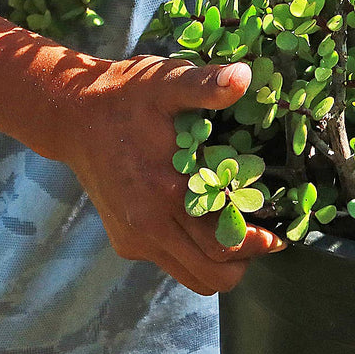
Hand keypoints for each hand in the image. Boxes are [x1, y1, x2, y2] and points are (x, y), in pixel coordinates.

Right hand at [60, 55, 284, 293]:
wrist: (74, 115)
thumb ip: (206, 84)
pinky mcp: (126, 240)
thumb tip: (244, 77)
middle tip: (265, 235)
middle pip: (212, 274)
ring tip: (240, 231)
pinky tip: (206, 219)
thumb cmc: (127, 96)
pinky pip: (170, 262)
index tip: (280, 233)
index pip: (222, 244)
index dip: (257, 243)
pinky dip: (194, 253)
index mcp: (165, 192)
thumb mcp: (167, 81)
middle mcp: (149, 226)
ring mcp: (135, 238)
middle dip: (244, 259)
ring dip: (220, 262)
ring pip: (192, 276)